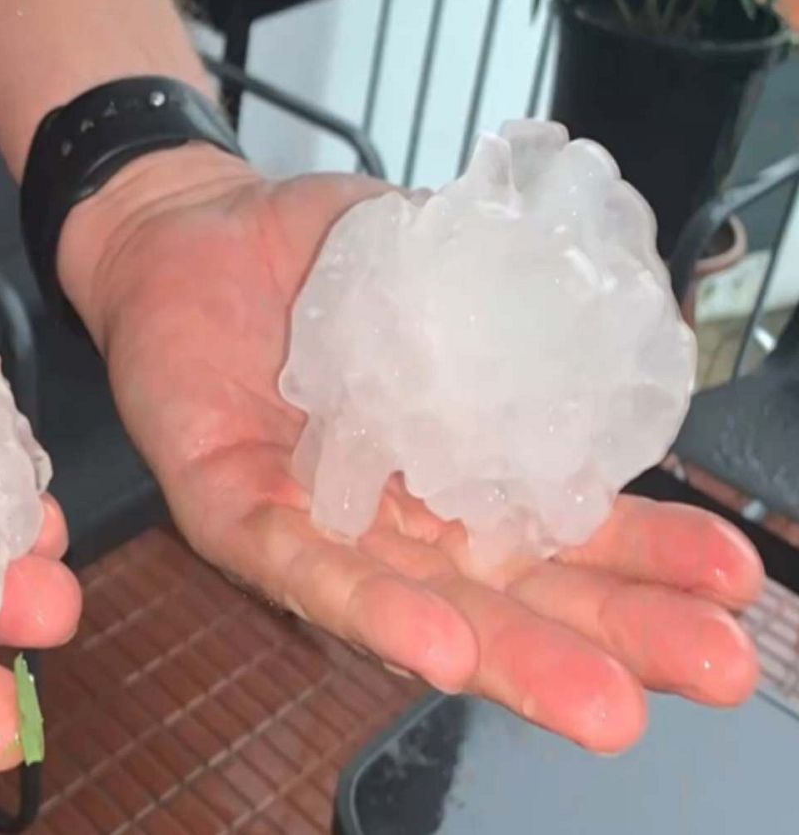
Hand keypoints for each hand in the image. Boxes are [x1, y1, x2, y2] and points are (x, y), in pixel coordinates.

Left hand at [65, 145, 763, 753]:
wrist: (191, 226)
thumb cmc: (315, 254)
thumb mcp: (436, 260)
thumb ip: (516, 298)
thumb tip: (634, 324)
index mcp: (454, 462)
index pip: (558, 526)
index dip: (644, 554)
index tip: (735, 577)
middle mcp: (392, 511)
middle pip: (504, 588)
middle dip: (606, 633)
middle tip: (711, 667)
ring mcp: (312, 520)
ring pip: (414, 602)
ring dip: (507, 654)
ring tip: (599, 700)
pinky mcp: (227, 508)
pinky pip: (294, 562)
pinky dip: (362, 603)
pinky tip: (436, 645)